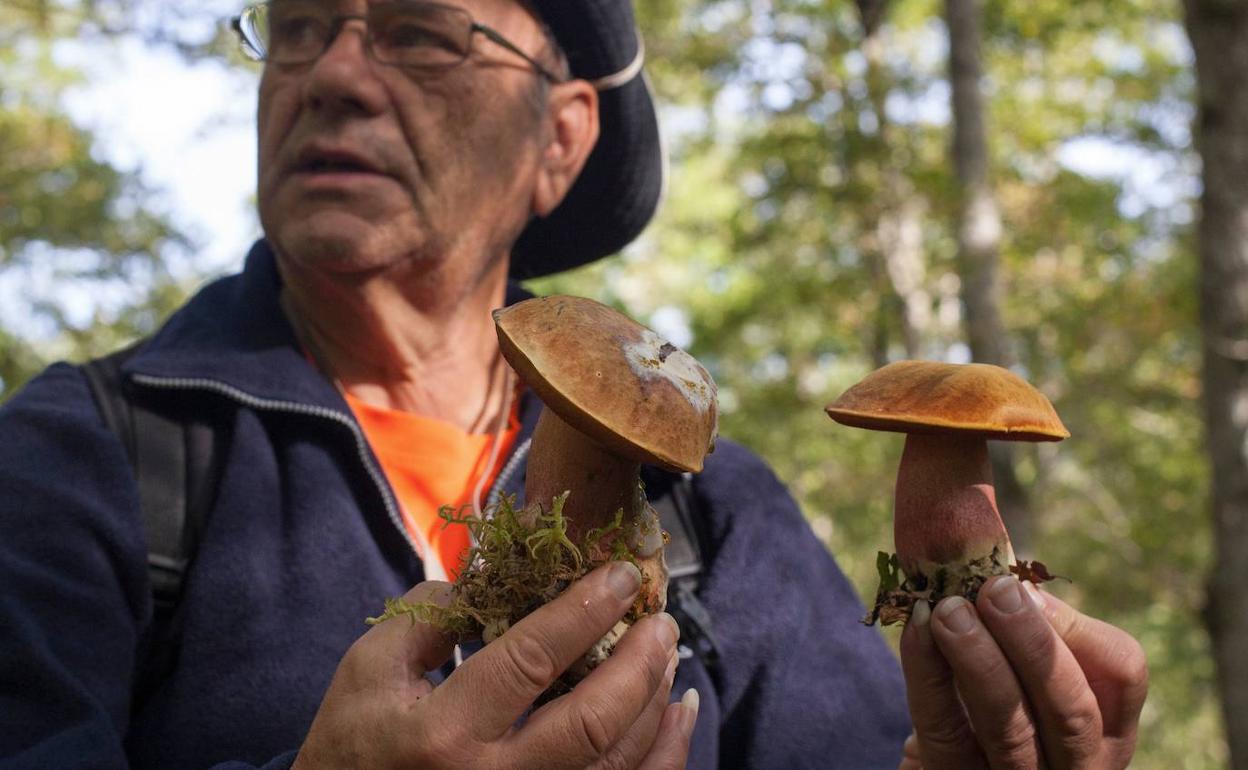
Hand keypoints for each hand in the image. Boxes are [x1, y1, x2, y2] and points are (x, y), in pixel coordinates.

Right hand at [294, 562, 699, 769]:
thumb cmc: (354, 743)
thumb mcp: (369, 670)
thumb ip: (430, 615)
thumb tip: (496, 575)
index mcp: (442, 733)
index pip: (528, 661)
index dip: (582, 611)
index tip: (620, 574)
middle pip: (589, 724)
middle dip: (638, 664)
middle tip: (660, 619)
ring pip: (616, 766)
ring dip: (655, 704)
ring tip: (668, 653)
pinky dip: (662, 756)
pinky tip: (678, 714)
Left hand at [898, 575, 1147, 769]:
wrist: (937, 760)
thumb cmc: (988, 701)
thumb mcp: (1024, 668)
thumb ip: (1027, 627)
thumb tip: (1009, 580)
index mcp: (1106, 728)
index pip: (1122, 674)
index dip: (1077, 628)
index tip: (1025, 588)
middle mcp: (1077, 765)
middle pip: (1072, 711)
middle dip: (1032, 644)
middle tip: (995, 590)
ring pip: (1012, 730)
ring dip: (979, 660)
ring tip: (949, 609)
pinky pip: (944, 732)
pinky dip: (928, 676)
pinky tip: (919, 632)